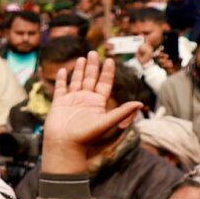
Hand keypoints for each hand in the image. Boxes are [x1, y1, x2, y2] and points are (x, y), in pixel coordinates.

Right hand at [37, 52, 141, 178]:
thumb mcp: (107, 123)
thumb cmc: (86, 136)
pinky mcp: (59, 103)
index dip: (107, 72)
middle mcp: (86, 100)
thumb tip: (140, 104)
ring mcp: (72, 101)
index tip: (110, 60)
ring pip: (76, 81)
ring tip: (81, 58)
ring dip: (79, 70)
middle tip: (93, 53)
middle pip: (90, 79)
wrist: (65, 145)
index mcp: (98, 103)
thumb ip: (122, 112)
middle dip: (92, 66)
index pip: (104, 83)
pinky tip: (63, 71)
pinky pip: (60, 88)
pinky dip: (62, 79)